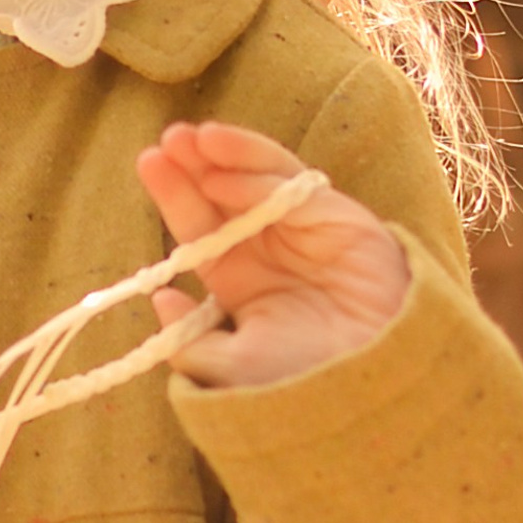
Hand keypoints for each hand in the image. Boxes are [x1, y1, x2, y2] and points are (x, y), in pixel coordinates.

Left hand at [135, 119, 409, 389]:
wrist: (373, 383)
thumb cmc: (303, 381)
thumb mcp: (231, 369)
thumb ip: (189, 341)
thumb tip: (161, 298)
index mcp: (240, 281)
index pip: (199, 228)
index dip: (174, 196)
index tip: (149, 163)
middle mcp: (268, 249)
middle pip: (222, 194)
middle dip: (194, 166)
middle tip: (167, 141)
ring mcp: (303, 228)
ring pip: (256, 178)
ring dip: (224, 155)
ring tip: (190, 139)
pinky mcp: (337, 215)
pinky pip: (291, 185)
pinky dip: (256, 170)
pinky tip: (222, 164)